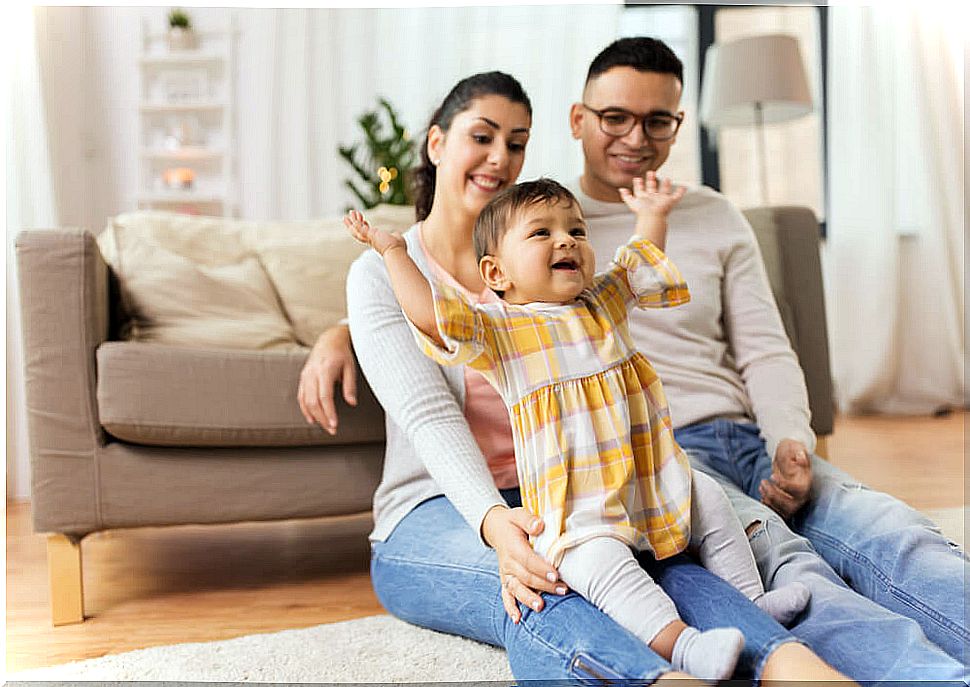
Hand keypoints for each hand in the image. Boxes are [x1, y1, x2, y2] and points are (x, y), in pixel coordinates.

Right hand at [297, 324, 356, 433]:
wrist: (329, 340)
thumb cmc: (342, 353)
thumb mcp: (351, 367)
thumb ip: (350, 386)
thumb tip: (352, 403)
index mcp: (325, 370)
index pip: (325, 396)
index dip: (329, 412)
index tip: (334, 425)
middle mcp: (312, 373)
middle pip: (313, 401)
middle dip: (322, 418)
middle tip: (332, 430)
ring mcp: (306, 376)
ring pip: (305, 401)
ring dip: (314, 416)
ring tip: (324, 426)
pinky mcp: (303, 378)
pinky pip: (301, 396)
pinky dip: (305, 409)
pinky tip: (312, 418)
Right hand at [344, 210, 405, 255]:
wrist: (396, 250)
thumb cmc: (397, 247)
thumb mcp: (395, 238)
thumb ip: (393, 235)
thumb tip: (395, 234)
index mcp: (376, 241)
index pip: (367, 233)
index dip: (365, 226)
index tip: (365, 220)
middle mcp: (370, 240)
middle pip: (357, 233)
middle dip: (353, 224)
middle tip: (349, 217)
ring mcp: (369, 238)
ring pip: (356, 230)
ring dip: (352, 221)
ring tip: (350, 212)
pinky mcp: (369, 234)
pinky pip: (358, 227)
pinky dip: (355, 221)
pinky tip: (353, 214)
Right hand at [481, 505, 568, 623]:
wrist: (497, 528)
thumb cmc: (513, 523)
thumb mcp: (519, 514)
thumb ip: (529, 519)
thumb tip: (539, 526)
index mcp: (512, 546)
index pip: (527, 559)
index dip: (541, 568)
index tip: (556, 574)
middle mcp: (508, 562)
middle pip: (526, 577)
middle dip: (544, 585)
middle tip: (563, 590)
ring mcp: (506, 573)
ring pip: (516, 589)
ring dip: (529, 599)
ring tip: (541, 606)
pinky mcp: (505, 580)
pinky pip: (506, 596)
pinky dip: (510, 608)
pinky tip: (518, 619)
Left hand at [618, 171, 685, 219]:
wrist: (652, 217)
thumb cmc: (642, 211)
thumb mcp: (631, 202)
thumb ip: (626, 196)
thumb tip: (620, 189)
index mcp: (644, 198)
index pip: (640, 190)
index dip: (638, 185)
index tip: (637, 179)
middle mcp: (652, 199)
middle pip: (652, 188)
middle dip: (651, 180)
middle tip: (651, 172)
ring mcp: (661, 200)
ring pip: (664, 191)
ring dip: (666, 185)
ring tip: (667, 179)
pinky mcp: (669, 202)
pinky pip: (677, 196)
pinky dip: (681, 192)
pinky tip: (684, 187)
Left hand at [759, 439, 812, 518]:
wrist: (793, 467)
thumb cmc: (795, 460)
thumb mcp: (798, 453)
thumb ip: (800, 454)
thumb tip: (800, 455)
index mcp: (805, 486)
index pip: (797, 490)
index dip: (784, 485)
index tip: (771, 476)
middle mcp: (800, 498)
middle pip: (789, 506)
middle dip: (773, 495)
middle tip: (763, 482)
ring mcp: (792, 505)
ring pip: (781, 512)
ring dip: (768, 501)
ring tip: (761, 486)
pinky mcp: (784, 508)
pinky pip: (775, 513)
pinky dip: (767, 506)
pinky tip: (762, 496)